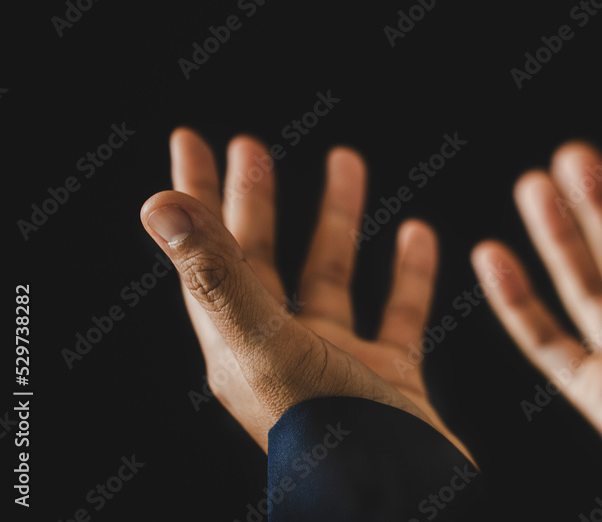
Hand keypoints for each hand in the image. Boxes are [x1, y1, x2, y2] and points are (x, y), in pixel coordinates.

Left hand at [141, 128, 470, 459]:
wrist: (399, 495)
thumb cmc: (329, 434)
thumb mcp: (266, 346)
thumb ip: (218, 275)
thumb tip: (158, 205)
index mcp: (240, 344)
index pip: (207, 254)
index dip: (195, 195)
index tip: (190, 140)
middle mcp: (282, 351)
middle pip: (262, 260)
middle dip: (255, 200)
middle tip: (251, 145)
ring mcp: (338, 364)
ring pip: (333, 277)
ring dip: (336, 220)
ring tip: (345, 160)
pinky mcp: (389, 378)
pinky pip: (398, 314)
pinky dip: (408, 273)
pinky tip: (416, 234)